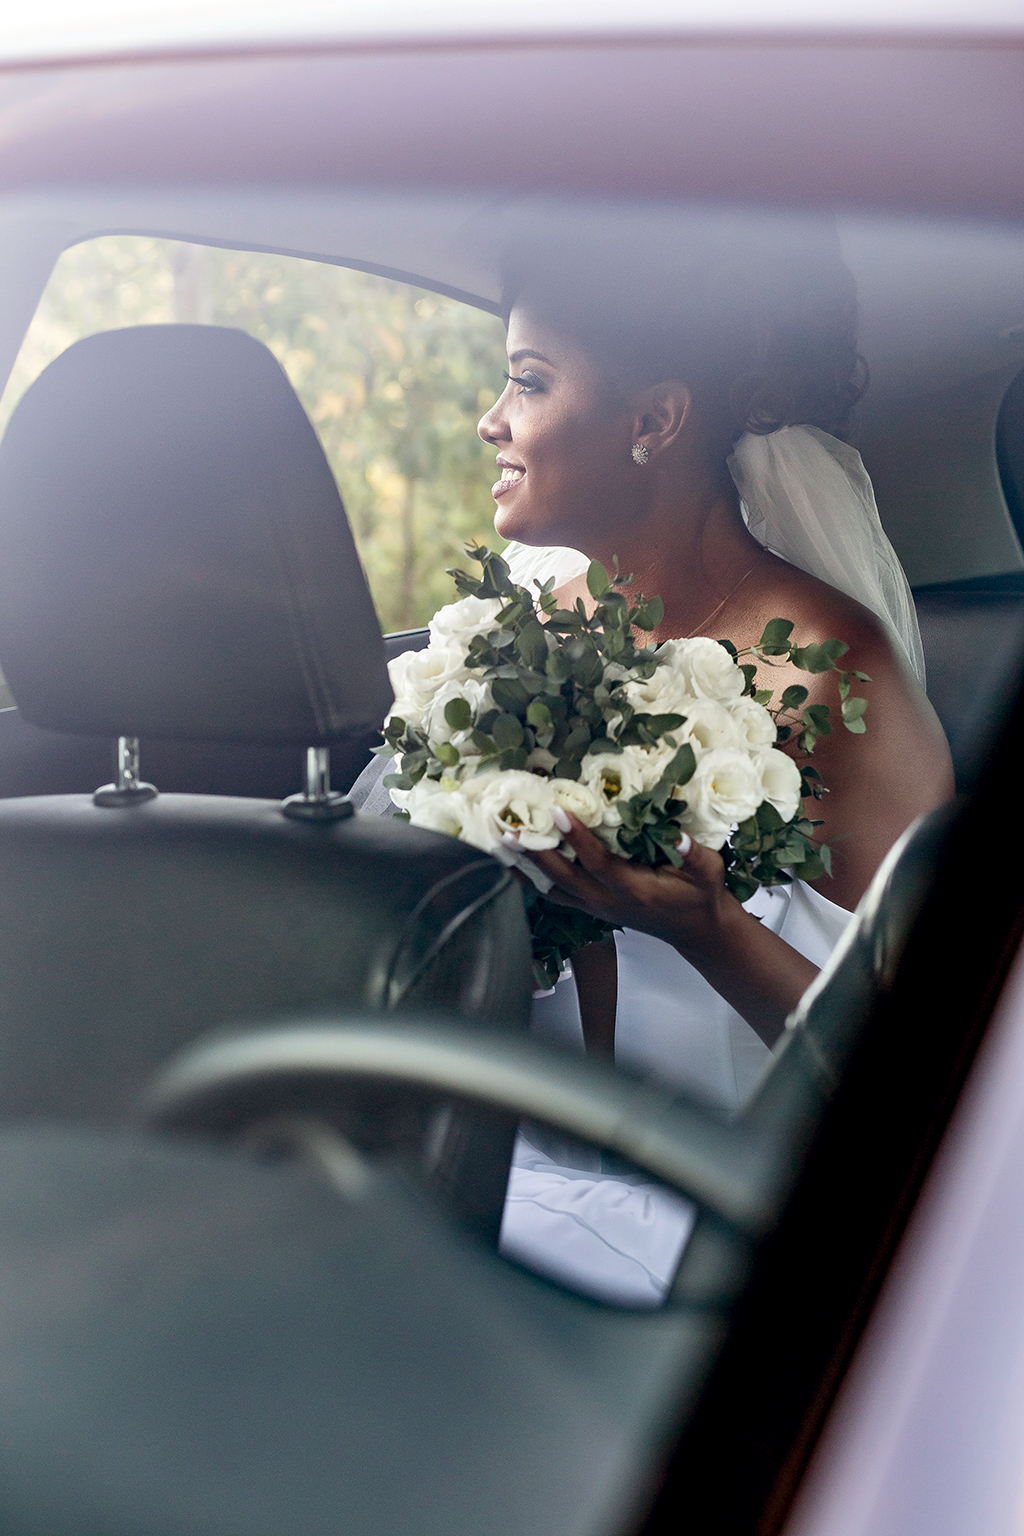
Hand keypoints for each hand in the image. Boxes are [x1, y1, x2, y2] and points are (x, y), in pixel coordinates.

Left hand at [507, 812, 739, 956]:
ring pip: (553, 889)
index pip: (599, 862)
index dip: (578, 839)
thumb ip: (693, 854)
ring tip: (499, 845)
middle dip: (536, 854)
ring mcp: (597, 908)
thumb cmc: (702, 896)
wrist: (697, 931)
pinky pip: (555, 895)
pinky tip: (512, 864)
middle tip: (510, 830)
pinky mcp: (592, 909)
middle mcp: (609, 902)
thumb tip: (677, 833)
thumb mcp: (709, 873)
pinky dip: (532, 880)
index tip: (558, 812)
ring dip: (526, 869)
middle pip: (563, 878)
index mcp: (635, 891)